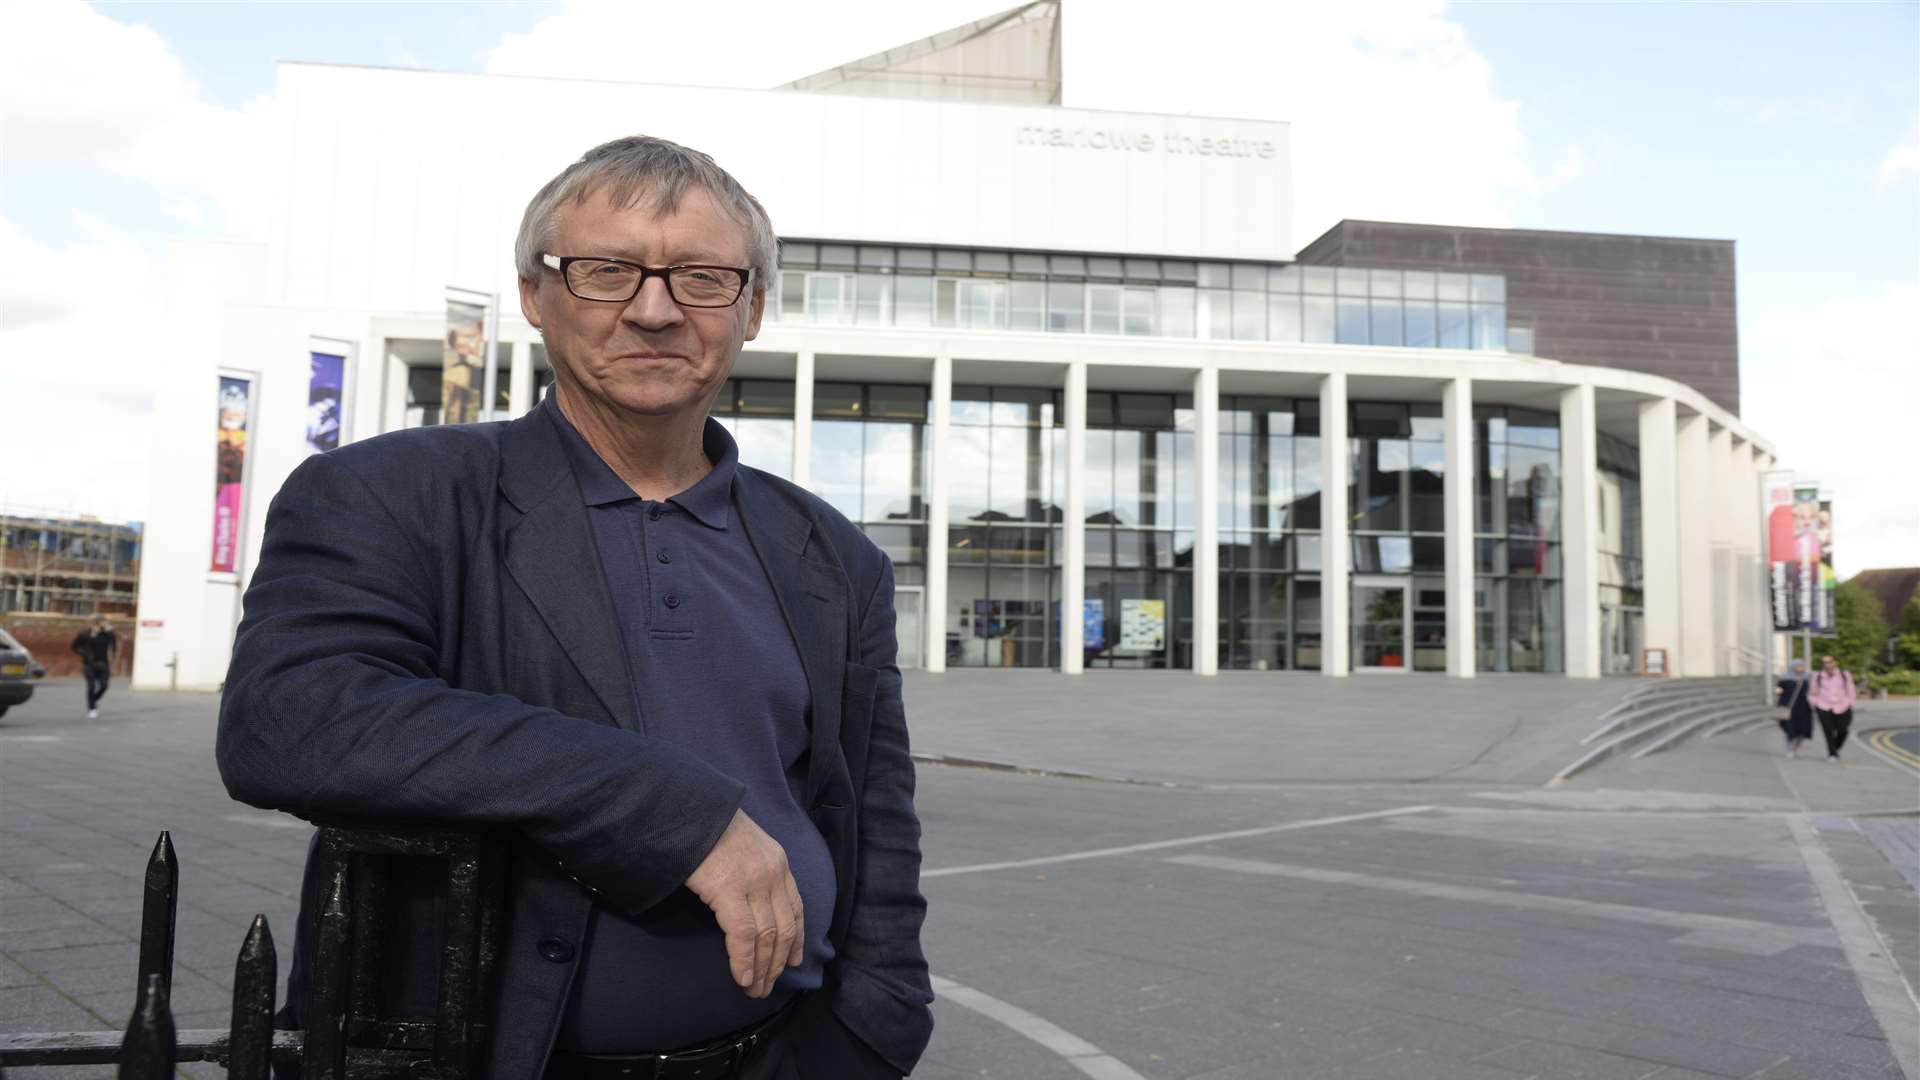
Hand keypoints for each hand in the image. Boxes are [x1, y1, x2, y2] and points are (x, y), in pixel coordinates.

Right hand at [684, 809, 803, 998]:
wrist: (687, 807)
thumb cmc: (707, 825)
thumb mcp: (742, 843)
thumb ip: (751, 868)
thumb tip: (746, 897)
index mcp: (778, 861)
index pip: (796, 907)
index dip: (796, 938)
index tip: (794, 960)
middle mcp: (773, 872)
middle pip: (783, 928)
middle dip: (777, 963)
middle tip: (768, 988)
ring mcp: (753, 881)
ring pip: (767, 936)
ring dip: (762, 969)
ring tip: (754, 991)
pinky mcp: (729, 889)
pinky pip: (743, 934)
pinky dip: (744, 960)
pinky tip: (743, 978)